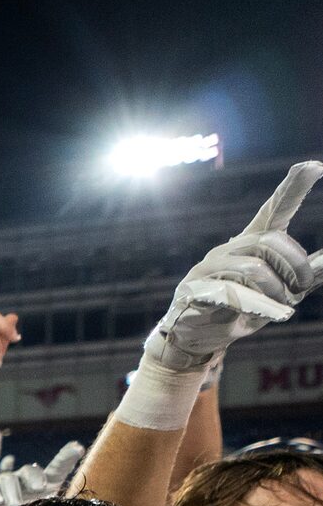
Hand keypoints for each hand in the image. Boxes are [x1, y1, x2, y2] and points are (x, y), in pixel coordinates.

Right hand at [146, 162, 321, 369]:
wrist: (198, 340)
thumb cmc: (240, 312)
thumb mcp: (279, 294)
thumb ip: (303, 277)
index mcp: (250, 246)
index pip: (272, 211)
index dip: (293, 189)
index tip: (316, 165)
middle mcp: (228, 249)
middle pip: (270, 241)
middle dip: (296, 265)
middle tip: (304, 288)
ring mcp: (207, 268)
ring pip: (253, 267)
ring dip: (277, 290)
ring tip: (284, 309)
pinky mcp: (194, 289)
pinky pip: (232, 292)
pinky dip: (260, 305)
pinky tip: (278, 314)